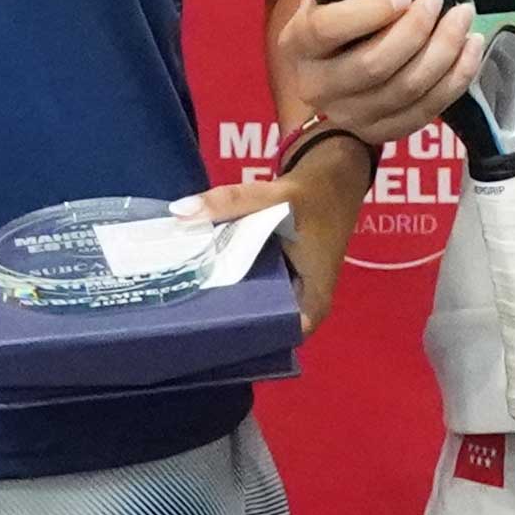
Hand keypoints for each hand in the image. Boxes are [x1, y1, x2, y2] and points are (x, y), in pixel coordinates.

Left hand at [186, 140, 376, 337]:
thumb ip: (231, 201)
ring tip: (181, 298)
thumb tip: (180, 211)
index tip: (202, 334)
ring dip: (222, 299)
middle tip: (180, 314)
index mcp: (311, 303)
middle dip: (221, 319)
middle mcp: (301, 305)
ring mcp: (288, 291)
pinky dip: (229, 279)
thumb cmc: (317, 197)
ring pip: (251, 305)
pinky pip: (249, 286)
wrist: (335, 174)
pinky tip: (199, 275)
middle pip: (259, 326)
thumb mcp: (276, 197)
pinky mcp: (277, 276)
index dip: (241, 339)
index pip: (277, 339)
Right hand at [278, 0, 477, 144]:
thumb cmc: (333, 21)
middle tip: (439, 2)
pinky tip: (471, 50)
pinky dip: (455, 80)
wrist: (330, 77)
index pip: (327, 30)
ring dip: (443, 53)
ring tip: (463, 19)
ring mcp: (351, 115)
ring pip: (406, 90)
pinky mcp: (382, 131)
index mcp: (299, 44)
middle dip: (415, 32)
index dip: (368, 13)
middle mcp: (318, 86)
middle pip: (373, 66)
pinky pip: (427, 111)